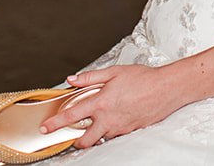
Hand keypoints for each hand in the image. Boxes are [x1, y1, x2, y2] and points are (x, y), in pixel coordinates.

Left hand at [47, 63, 185, 146]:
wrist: (167, 89)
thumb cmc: (144, 79)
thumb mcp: (115, 72)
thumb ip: (91, 77)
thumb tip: (73, 79)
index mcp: (101, 102)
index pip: (72, 116)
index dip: (56, 123)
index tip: (46, 127)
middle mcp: (108, 118)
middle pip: (84, 140)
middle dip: (75, 141)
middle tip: (72, 136)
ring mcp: (119, 128)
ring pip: (100, 138)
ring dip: (95, 134)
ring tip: (97, 123)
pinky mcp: (129, 131)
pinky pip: (115, 135)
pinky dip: (110, 130)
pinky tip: (115, 119)